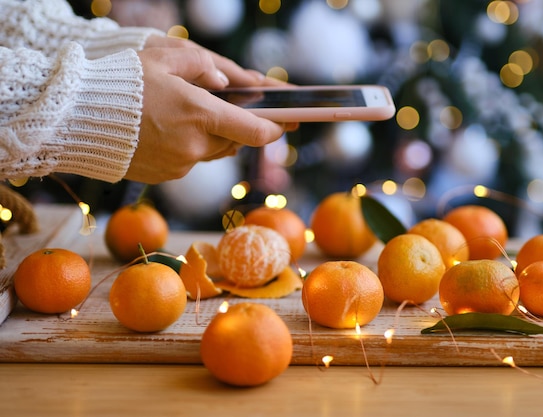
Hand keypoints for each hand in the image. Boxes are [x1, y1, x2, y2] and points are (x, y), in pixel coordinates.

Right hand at [125, 44, 295, 183]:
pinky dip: (188, 148)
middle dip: (236, 127)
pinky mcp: (165, 176)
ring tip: (188, 117)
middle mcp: (195, 145)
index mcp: (200, 114)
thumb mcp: (162, 59)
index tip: (285, 124)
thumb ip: (201, 66)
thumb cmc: (119, 83)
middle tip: (230, 112)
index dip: (275, 129)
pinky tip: (166, 132)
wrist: (75, 119)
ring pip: (211, 152)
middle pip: (234, 142)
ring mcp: (180, 165)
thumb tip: (225, 83)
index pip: (255, 131)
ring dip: (211, 137)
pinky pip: (189, 161)